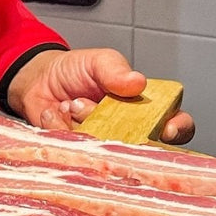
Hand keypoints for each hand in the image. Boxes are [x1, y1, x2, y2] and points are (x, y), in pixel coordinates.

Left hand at [7, 48, 195, 144]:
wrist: (38, 80)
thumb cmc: (76, 71)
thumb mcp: (99, 61)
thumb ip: (116, 70)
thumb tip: (138, 82)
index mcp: (144, 109)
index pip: (175, 126)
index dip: (177, 130)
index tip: (166, 129)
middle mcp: (128, 133)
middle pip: (141, 148)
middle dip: (116, 129)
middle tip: (89, 106)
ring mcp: (103, 147)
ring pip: (105, 151)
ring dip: (83, 124)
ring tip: (70, 103)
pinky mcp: (78, 155)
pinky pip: (75, 152)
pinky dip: (60, 128)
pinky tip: (54, 112)